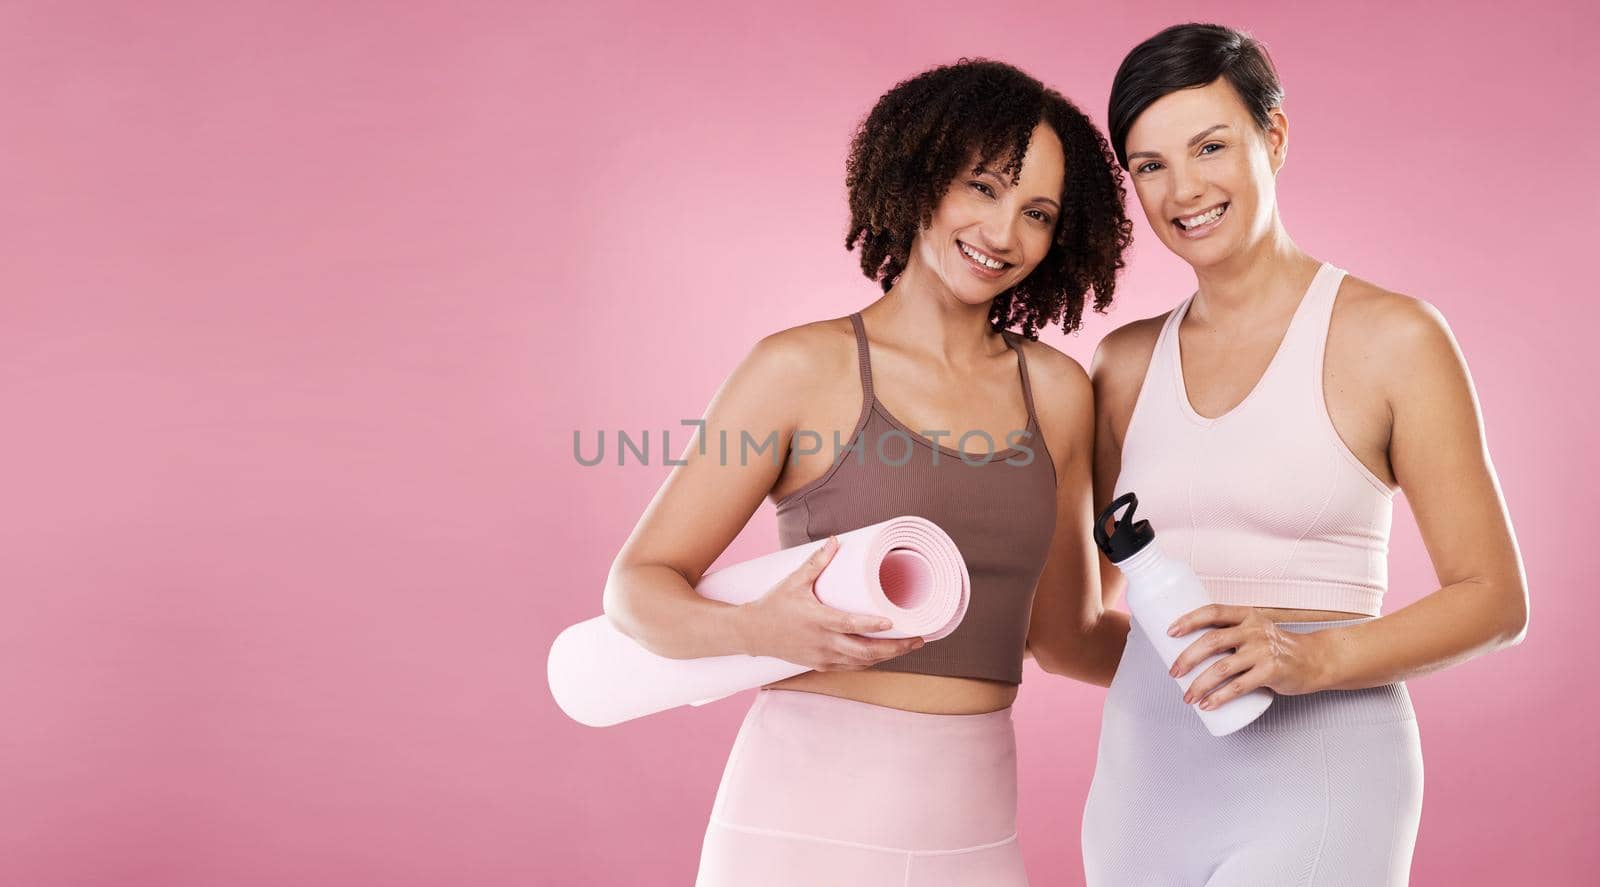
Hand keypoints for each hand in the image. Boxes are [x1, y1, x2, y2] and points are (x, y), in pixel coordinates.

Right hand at [738, 536, 925, 671]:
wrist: (752, 634)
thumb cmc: (774, 605)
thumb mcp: (794, 581)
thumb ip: (816, 562)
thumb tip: (835, 541)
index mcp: (818, 620)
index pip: (851, 625)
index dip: (873, 626)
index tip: (893, 622)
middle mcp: (823, 643)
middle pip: (865, 651)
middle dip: (894, 649)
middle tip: (917, 639)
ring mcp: (822, 657)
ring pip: (861, 662)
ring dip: (887, 657)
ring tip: (908, 647)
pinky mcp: (820, 665)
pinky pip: (851, 667)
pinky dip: (869, 662)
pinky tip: (884, 656)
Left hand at [1166, 605, 1331, 708]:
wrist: (1314, 659)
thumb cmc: (1276, 647)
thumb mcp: (1255, 631)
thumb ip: (1230, 634)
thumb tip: (1191, 648)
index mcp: (1246, 615)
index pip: (1212, 611)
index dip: (1189, 620)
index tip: (1169, 632)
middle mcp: (1254, 630)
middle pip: (1212, 641)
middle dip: (1187, 658)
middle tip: (1173, 673)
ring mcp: (1263, 651)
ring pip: (1222, 668)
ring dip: (1199, 684)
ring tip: (1187, 697)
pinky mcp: (1271, 672)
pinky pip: (1238, 687)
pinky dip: (1219, 697)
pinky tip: (1207, 705)